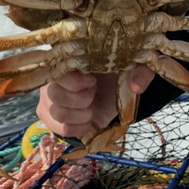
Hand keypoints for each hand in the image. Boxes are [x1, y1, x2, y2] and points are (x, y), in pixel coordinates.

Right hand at [36, 65, 154, 138]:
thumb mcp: (135, 66)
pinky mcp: (52, 118)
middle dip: (81, 99)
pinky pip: (60, 129)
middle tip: (94, 94)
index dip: (75, 82)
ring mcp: (49, 99)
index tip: (94, 82)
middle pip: (54, 95)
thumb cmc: (119, 71)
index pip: (57, 71)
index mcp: (69, 59)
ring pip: (56, 113)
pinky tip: (88, 119)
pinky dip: (78, 127)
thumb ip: (140, 72)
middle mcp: (53, 79)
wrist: (116, 90)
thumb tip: (135, 86)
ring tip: (91, 107)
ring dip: (81, 114)